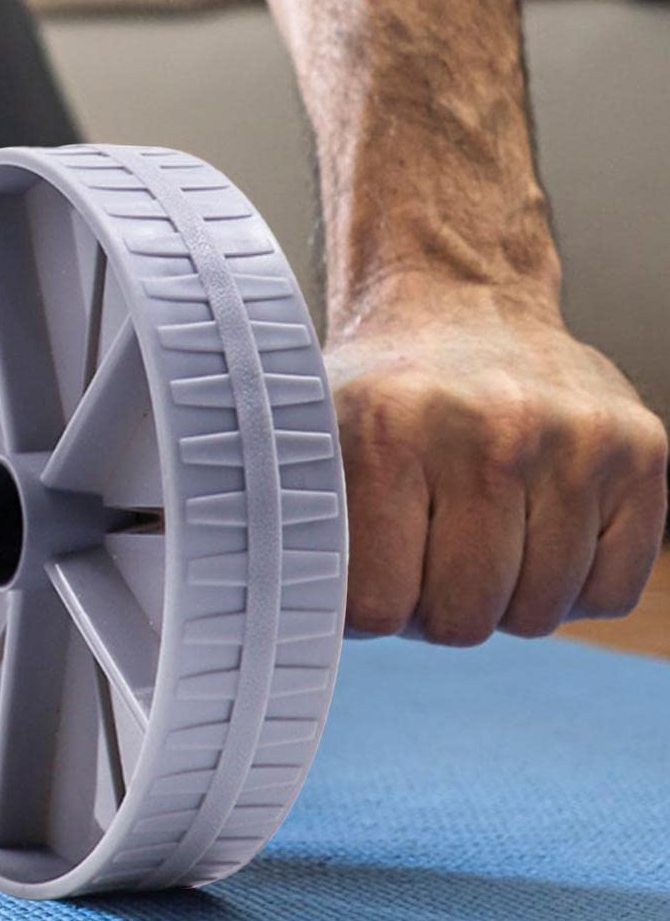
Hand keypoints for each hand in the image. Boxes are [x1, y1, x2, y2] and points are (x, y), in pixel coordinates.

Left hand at [326, 284, 665, 642]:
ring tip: (476, 533)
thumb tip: (286, 614)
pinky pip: (609, 594)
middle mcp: (493, 430)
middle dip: (435, 607)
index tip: (367, 573)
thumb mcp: (315, 437)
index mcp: (390, 430)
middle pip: (464, 620)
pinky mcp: (641, 451)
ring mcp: (577, 440)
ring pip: (538, 615)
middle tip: (423, 555)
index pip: (378, 606)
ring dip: (502, 597)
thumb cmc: (384, 389)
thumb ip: (297, 524)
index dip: (370, 608)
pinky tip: (535, 530)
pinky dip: (569, 586)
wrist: (463, 300)